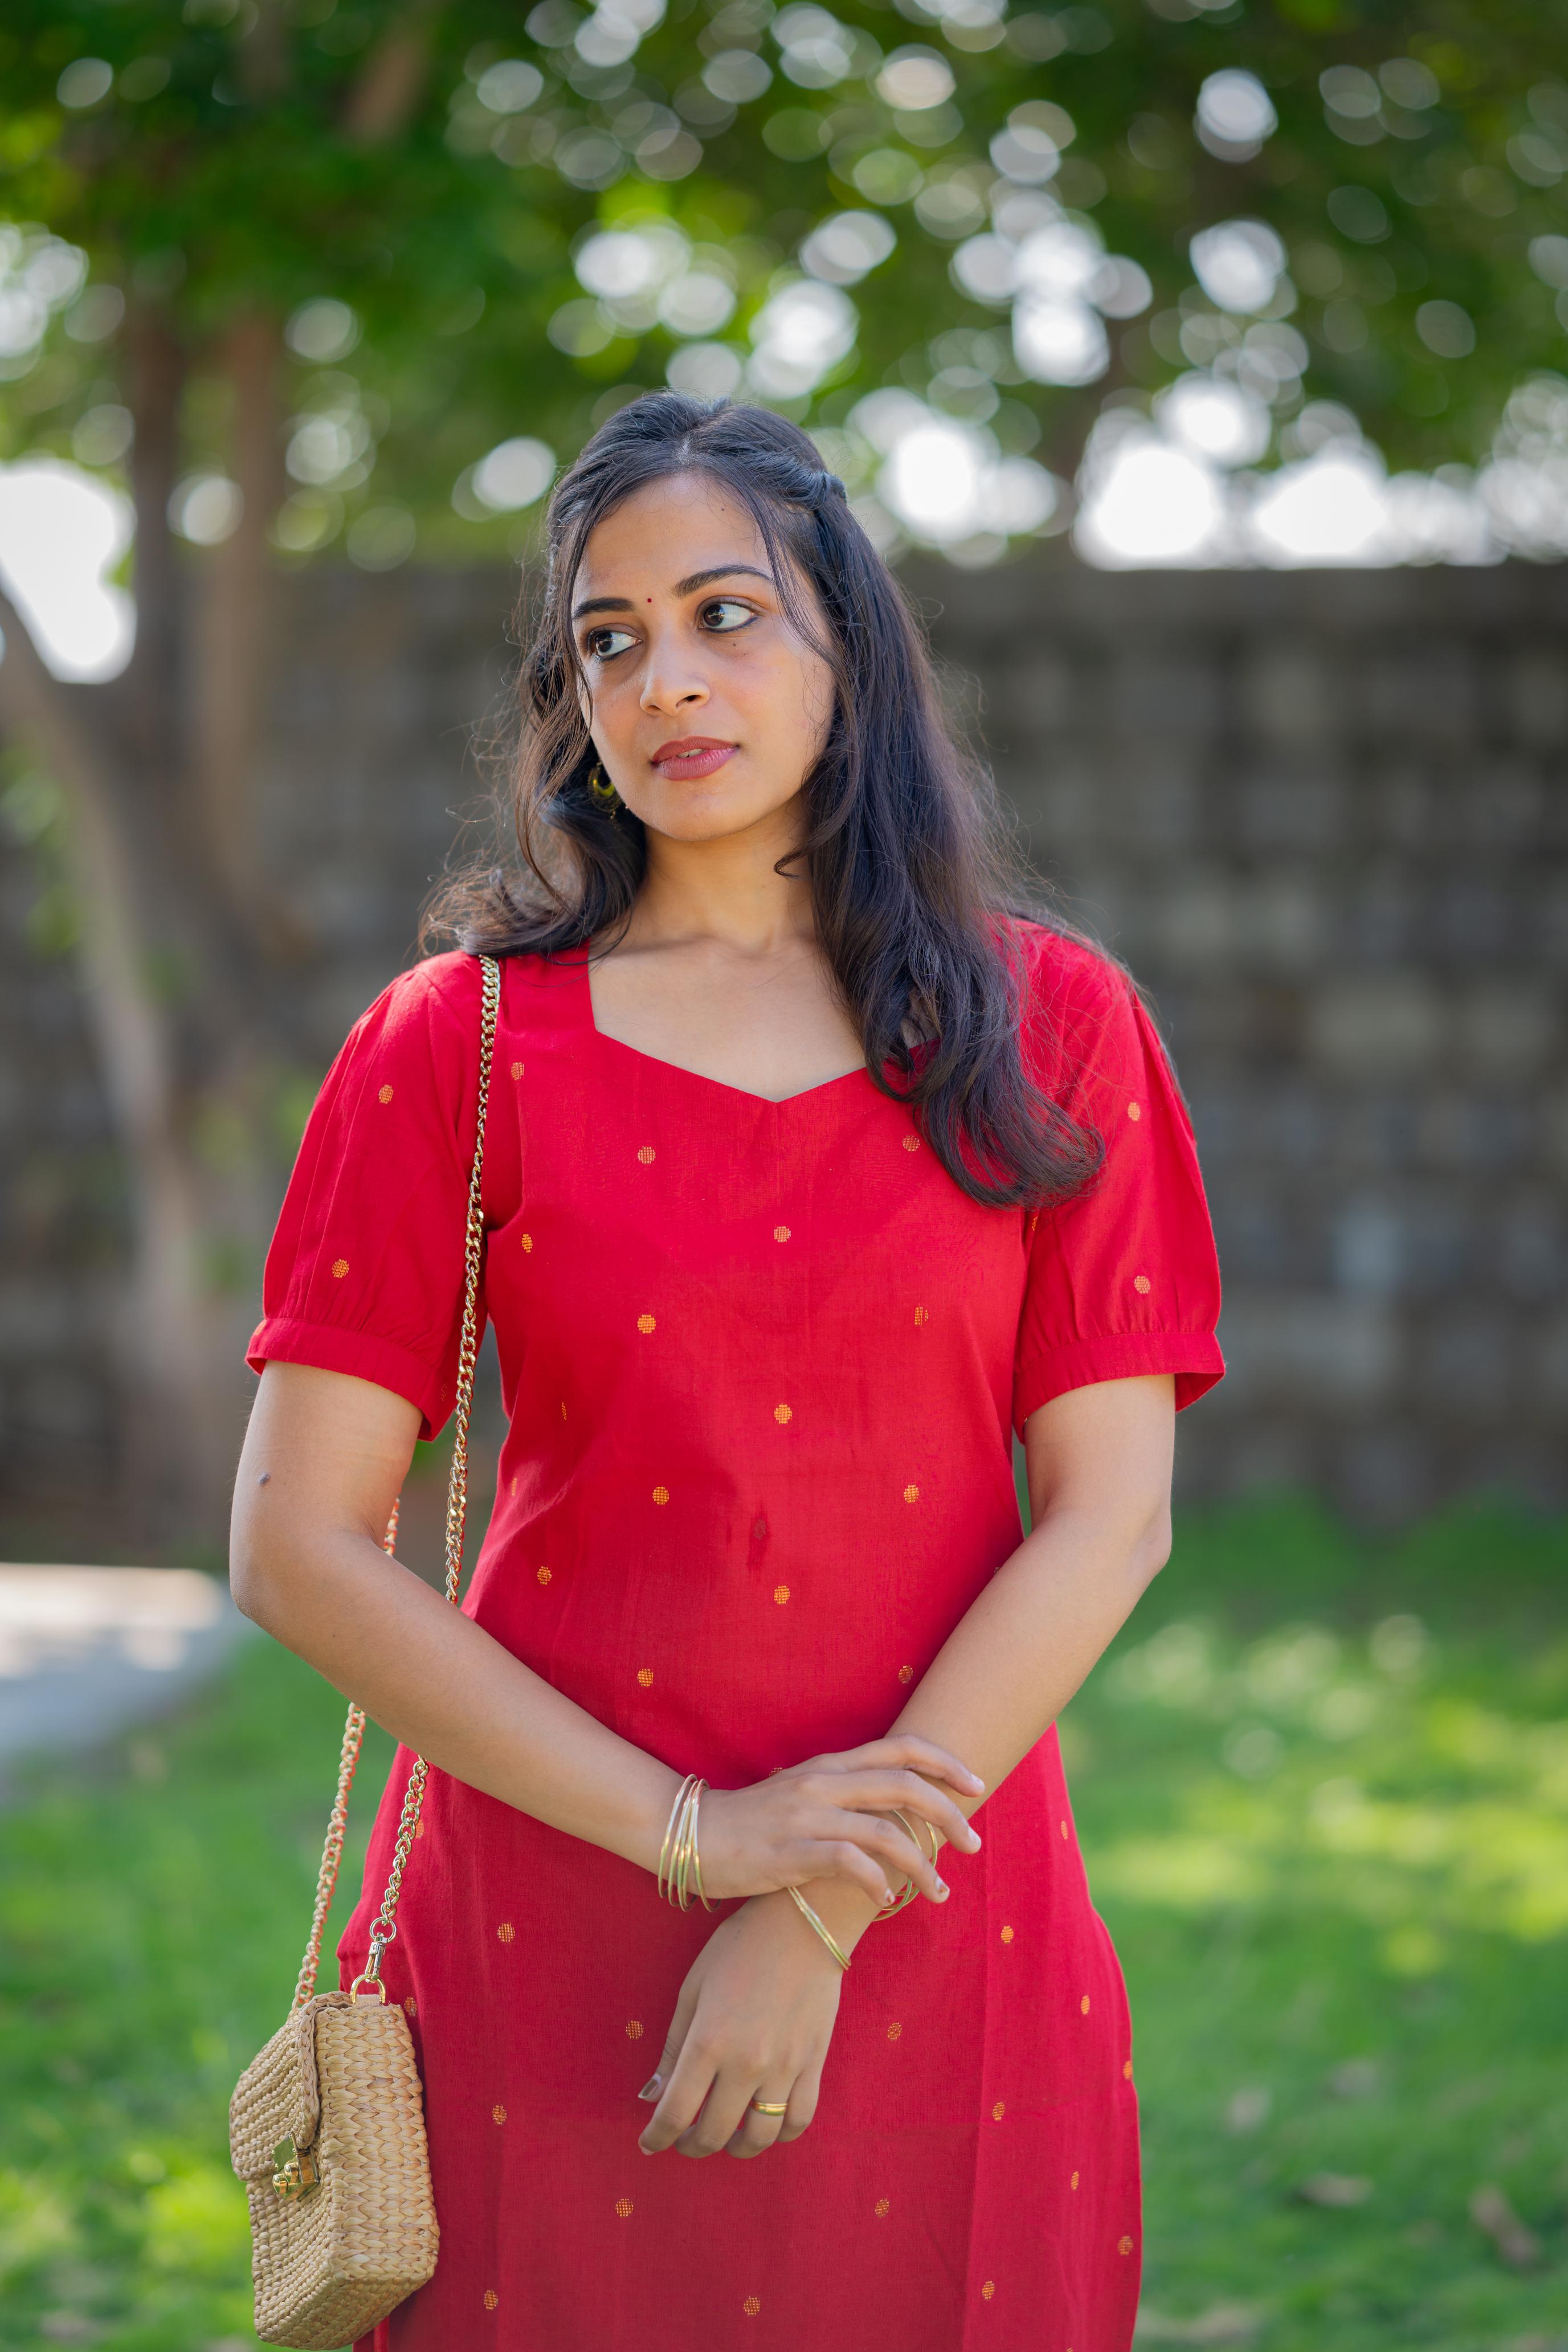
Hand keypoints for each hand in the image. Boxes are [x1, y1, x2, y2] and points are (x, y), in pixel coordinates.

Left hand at [636, 1889, 844, 2158]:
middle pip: (714, 2132)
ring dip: (736, 2147)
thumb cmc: (739, 1948)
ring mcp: (784, 2068)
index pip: (675, 2112)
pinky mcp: (813, 2064)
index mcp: (707, 2042)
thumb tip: (652, 2094)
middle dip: (693, 2145)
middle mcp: (745, 2063)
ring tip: (727, 2139)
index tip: (650, 2144)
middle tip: (685, 2141)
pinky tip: (766, 2125)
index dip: (657, 2137)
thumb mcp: (694, 1988)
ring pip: (759, 2136)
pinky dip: (780, 2134)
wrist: (803, 1925)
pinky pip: (798, 2119)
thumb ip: (673, 2045)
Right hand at [692, 1735, 983, 1909]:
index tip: (976, 1786)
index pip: (901, 1749)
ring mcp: (807, 1816)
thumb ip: (844, 1797)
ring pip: (885, 1831)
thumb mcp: (802, 1795)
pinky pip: (848, 1863)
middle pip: (905, 1786)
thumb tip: (896, 1815)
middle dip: (948, 1815)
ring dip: (921, 1865)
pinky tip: (885, 1903)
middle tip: (972, 1845)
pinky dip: (876, 1883)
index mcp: (831, 1765)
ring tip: (939, 1892)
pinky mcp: (790, 1851)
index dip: (945, 1763)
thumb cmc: (752, 1822)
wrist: (692, 1835)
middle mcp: (824, 1783)